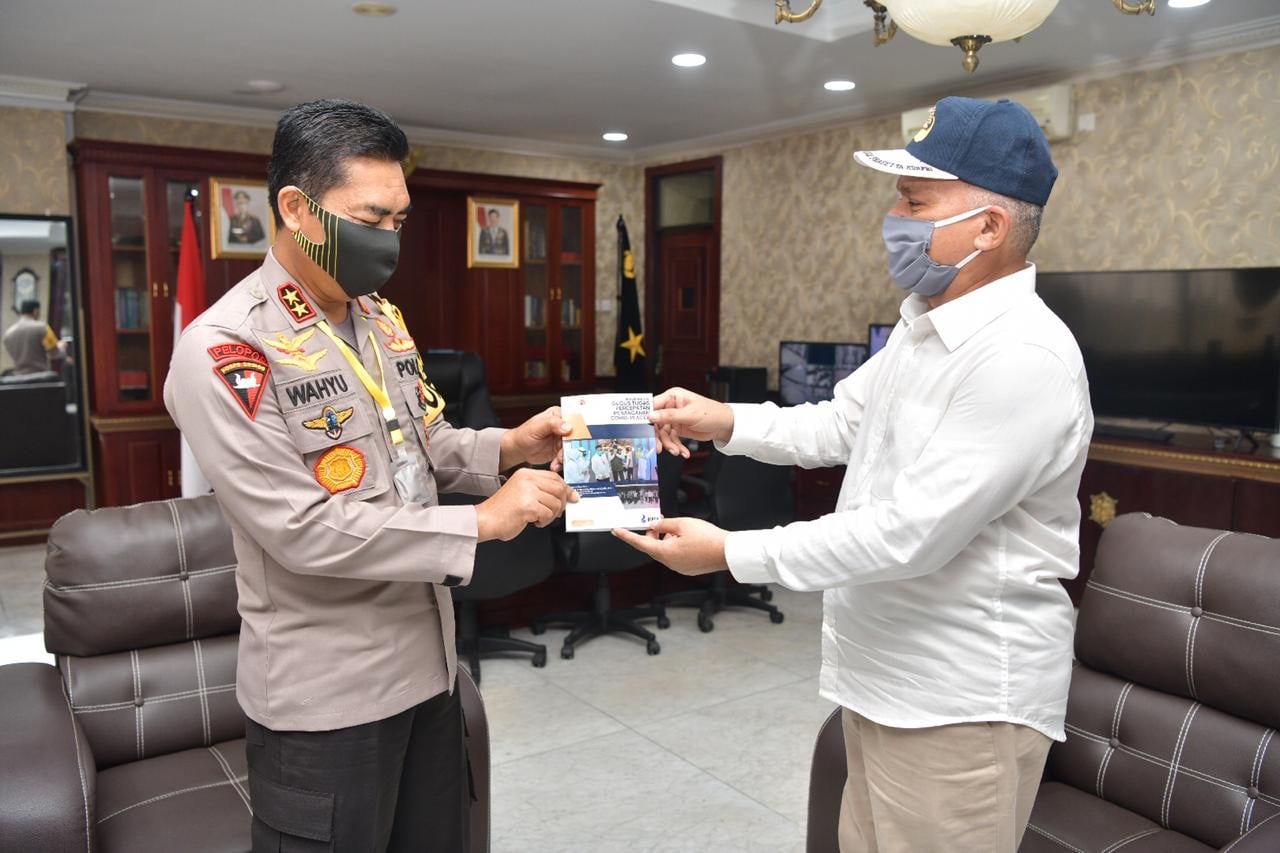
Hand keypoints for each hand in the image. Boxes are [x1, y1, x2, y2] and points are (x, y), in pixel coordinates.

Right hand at [476, 469, 578, 541]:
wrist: (485, 520)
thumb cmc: (503, 510)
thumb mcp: (523, 493)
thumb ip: (542, 490)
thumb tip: (568, 495)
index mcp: (526, 474)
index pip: (555, 477)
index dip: (566, 488)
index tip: (571, 497)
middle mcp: (527, 480)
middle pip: (559, 488)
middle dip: (561, 503)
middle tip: (553, 512)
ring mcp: (528, 492)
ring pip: (556, 503)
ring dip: (551, 515)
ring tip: (539, 518)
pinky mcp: (528, 506)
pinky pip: (548, 514)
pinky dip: (544, 521)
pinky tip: (534, 521)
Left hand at [500, 406, 571, 470]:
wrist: (518, 449)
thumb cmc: (523, 434)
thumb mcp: (536, 427)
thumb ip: (552, 424)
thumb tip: (568, 426)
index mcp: (558, 415)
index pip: (574, 420)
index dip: (578, 429)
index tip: (576, 439)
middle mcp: (563, 426)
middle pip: (576, 436)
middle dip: (572, 447)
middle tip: (565, 454)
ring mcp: (562, 439)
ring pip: (572, 449)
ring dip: (566, 457)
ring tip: (557, 461)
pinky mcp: (560, 450)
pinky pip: (566, 457)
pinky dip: (562, 463)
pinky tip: (554, 464)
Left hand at [612, 517, 727, 575]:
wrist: (727, 552)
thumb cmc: (707, 538)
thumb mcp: (682, 523)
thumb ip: (664, 524)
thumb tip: (655, 526)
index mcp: (665, 553)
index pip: (640, 543)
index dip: (627, 536)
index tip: (617, 531)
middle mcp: (669, 563)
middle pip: (653, 547)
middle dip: (653, 535)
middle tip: (660, 525)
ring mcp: (679, 568)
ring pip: (665, 552)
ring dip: (666, 541)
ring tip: (680, 532)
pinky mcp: (687, 569)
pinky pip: (675, 557)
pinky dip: (675, 547)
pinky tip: (687, 540)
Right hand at [648, 388, 733, 457]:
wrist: (724, 425)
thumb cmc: (711, 413)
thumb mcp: (690, 414)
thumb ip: (669, 416)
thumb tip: (651, 416)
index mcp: (672, 397)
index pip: (653, 406)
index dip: (647, 417)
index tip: (643, 429)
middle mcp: (671, 407)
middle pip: (657, 423)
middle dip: (659, 437)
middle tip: (659, 447)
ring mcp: (674, 419)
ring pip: (663, 434)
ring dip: (669, 444)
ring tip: (676, 451)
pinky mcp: (678, 429)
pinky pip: (672, 439)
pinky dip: (676, 446)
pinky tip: (682, 452)